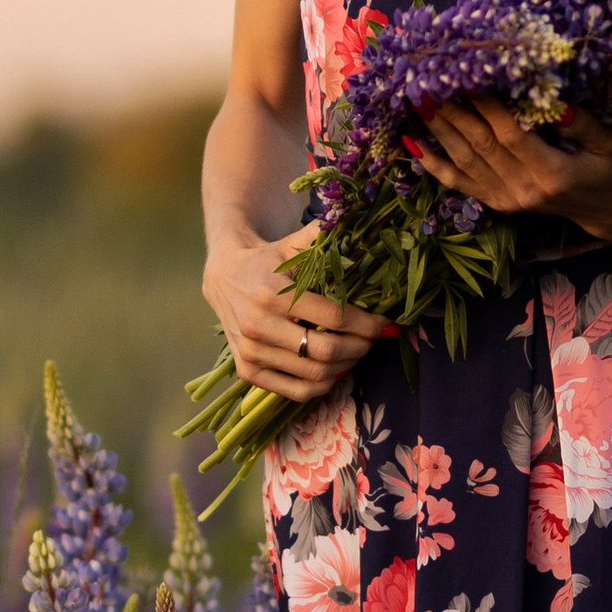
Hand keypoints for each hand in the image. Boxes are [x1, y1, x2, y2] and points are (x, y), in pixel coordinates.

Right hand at [202, 224, 398, 402]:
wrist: (223, 276)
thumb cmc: (266, 260)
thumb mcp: (292, 244)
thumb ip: (323, 236)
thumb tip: (357, 219)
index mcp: (272, 294)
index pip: (334, 318)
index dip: (368, 324)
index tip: (388, 325)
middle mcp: (258, 326)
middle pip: (326, 351)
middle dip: (361, 348)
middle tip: (375, 340)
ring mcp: (250, 353)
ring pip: (314, 375)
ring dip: (346, 367)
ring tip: (358, 353)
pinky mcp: (246, 371)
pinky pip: (295, 391)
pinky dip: (322, 385)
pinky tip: (335, 370)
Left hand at [411, 97, 611, 240]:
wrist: (602, 207)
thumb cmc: (609, 167)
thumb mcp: (608, 143)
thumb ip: (581, 123)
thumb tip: (553, 102)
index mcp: (552, 173)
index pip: (511, 135)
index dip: (488, 107)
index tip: (469, 77)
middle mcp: (523, 189)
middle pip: (480, 146)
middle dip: (453, 112)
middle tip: (429, 82)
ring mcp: (506, 199)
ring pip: (465, 161)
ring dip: (439, 130)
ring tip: (419, 101)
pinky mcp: (496, 202)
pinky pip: (459, 183)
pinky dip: (434, 164)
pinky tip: (412, 144)